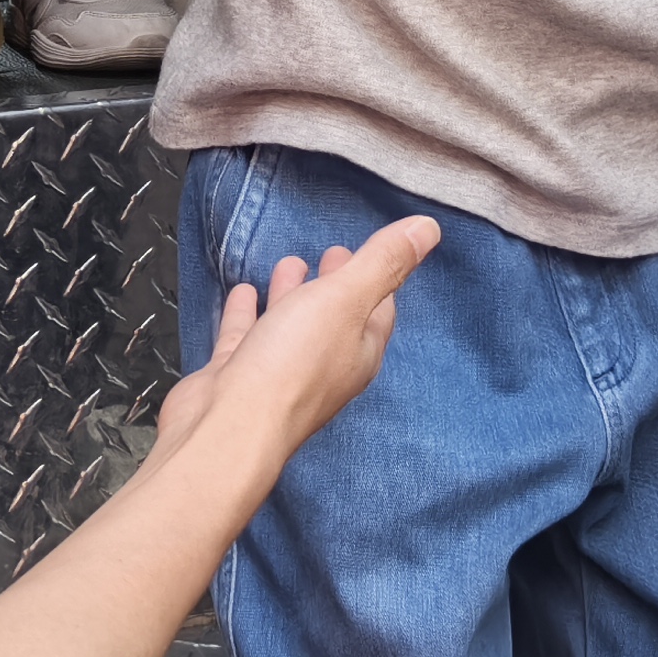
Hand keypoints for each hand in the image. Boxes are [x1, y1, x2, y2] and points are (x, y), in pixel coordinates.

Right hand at [153, 219, 440, 462]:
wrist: (228, 428)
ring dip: (293, 294)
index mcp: (358, 352)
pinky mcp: (239, 376)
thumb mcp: (345, 300)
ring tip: (289, 264)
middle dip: (336, 284)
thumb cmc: (291, 369)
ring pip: (291, 324)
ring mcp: (278, 374)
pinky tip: (243, 293)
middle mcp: (323, 367)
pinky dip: (248, 312)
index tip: (373, 250)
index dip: (377, 278)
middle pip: (335, 317)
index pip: (378, 311)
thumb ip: (383, 262)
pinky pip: (247, 336)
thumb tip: (429, 228)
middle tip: (333, 252)